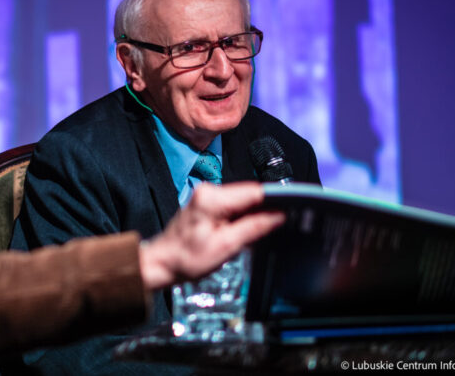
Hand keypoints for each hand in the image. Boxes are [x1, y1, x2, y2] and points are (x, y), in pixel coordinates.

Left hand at [139, 182, 284, 289]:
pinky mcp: (208, 204)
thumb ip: (254, 228)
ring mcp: (208, 196)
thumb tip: (279, 215)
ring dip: (254, 215)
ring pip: (243, 201)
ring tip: (261, 232)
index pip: (254, 192)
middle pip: (250, 195)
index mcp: (212, 198)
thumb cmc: (187, 258)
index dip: (276, 200)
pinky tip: (244, 231)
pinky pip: (234, 206)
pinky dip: (243, 217)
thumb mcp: (226, 247)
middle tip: (281, 224)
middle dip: (266, 209)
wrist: (162, 263)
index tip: (293, 208)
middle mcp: (209, 191)